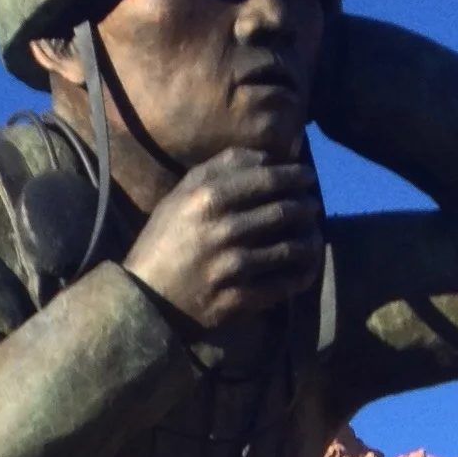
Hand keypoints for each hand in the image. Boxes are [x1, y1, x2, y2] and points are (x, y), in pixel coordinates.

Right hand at [124, 150, 321, 335]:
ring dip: (309, 240)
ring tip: (313, 235)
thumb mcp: (179, 198)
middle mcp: (222, 229)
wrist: (144, 300)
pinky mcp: (239, 298)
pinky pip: (283, 285)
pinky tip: (305, 269)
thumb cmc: (163, 243)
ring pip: (290, 248)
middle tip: (312, 204)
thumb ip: (218, 171)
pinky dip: (300, 275)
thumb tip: (264, 156)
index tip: (307, 175)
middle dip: (305, 206)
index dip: (294, 175)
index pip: (266, 179)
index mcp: (207, 199)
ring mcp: (233, 266)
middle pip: (283, 210)